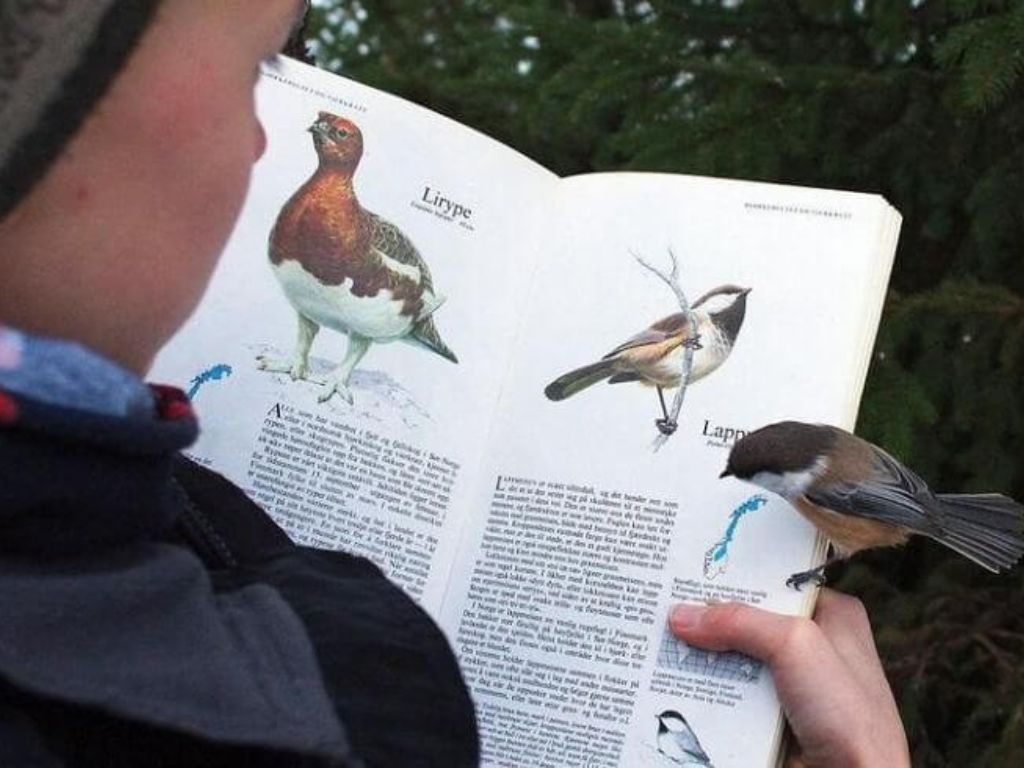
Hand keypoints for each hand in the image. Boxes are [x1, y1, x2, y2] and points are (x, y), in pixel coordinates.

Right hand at [668, 589, 908, 766]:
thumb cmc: (849, 716)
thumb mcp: (795, 646)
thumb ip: (739, 622)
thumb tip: (682, 616)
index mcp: (834, 616)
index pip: (775, 584)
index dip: (736, 578)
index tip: (692, 571)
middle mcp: (815, 646)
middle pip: (749, 621)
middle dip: (711, 618)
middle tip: (666, 603)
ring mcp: (795, 685)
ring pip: (736, 659)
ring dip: (704, 657)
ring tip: (660, 640)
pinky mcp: (775, 718)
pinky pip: (732, 694)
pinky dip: (708, 691)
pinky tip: (675, 679)